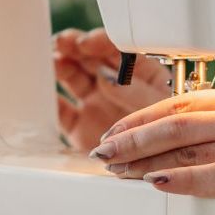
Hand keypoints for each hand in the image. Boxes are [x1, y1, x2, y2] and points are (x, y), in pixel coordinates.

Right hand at [54, 28, 171, 151]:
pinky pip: (60, 110)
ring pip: (73, 77)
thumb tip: (107, 75)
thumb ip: (135, 91)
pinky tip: (42, 92)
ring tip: (52, 62)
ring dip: (60, 66)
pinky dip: (49, 101)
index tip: (86, 42)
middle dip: (74, 47)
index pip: (117, 50)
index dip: (100, 42)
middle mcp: (115, 84)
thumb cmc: (171, 135)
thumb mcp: (162, 108)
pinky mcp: (80, 126)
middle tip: (62, 43)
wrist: (162, 172)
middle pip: (91, 58)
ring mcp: (96, 103)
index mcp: (140, 73)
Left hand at [87, 85, 214, 214]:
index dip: (143, 117)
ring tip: (112, 170)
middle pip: (174, 120)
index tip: (118, 131)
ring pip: (187, 144)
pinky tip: (156, 185)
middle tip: (99, 151)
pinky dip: (182, 180)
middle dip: (130, 137)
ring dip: (142, 158)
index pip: (184, 102)